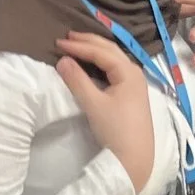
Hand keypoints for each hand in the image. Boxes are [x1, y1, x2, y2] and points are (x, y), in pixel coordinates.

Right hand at [55, 31, 157, 194]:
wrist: (135, 158)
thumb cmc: (115, 129)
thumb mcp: (93, 104)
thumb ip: (77, 80)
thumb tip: (62, 60)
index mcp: (128, 72)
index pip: (101, 52)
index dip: (80, 46)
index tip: (59, 43)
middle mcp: (135, 73)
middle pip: (111, 50)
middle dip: (89, 42)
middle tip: (68, 37)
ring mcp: (136, 84)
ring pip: (114, 59)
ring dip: (96, 50)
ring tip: (78, 46)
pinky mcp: (133, 95)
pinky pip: (116, 70)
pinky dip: (102, 63)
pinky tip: (93, 64)